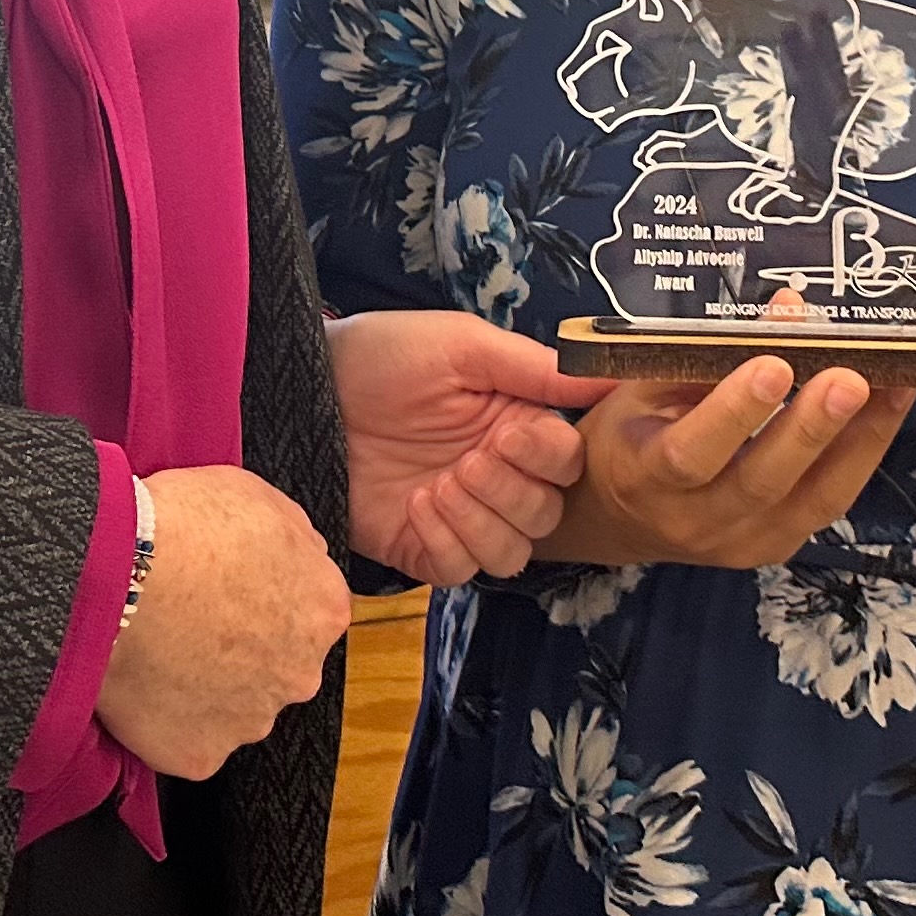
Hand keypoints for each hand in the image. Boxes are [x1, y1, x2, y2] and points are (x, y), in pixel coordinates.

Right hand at [95, 465, 349, 778]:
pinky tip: (143, 685)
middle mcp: (300, 673)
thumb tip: (297, 554)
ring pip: (233, 705)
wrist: (119, 575)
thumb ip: (293, 538)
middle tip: (189, 620)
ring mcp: (251, 720)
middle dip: (240, 649)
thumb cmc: (183, 526)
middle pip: (275, 665)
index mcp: (323, 609)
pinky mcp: (202, 754)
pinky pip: (188, 740)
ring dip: (205, 686)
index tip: (227, 588)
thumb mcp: (257, 496)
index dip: (263, 597)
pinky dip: (168, 721)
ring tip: (158, 650)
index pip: (307, 611)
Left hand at [331, 308, 614, 584]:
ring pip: (511, 553)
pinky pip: (459, 570)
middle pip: (546, 514)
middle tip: (467, 460)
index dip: (547, 457)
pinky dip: (445, 542)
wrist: (308, 388)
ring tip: (438, 485)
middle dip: (510, 492)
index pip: (568, 461)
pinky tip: (415, 505)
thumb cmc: (382, 354)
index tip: (508, 434)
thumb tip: (607, 376)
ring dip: (480, 521)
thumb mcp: (461, 346)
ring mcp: (458, 515)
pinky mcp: (419, 545)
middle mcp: (495, 475)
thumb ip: (535, 367)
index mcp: (515, 423)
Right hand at [540, 298, 910, 573]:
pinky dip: (863, 454)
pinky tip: (888, 409)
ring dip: (861, 440)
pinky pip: (829, 502)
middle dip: (813, 428)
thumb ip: (710, 354)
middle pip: (763, 481)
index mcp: (645, 475)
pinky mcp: (778, 546)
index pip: (691, 452)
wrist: (619, 518)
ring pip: (813, 499)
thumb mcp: (642, 387)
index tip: (774, 364)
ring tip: (896, 386)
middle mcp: (694, 520)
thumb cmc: (628, 435)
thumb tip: (789, 309)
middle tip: (852, 379)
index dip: (735, 411)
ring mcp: (742, 543)